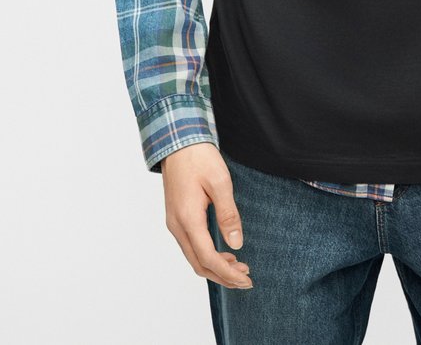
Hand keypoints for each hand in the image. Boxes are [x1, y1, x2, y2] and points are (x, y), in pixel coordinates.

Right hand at [161, 142, 253, 289]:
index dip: (228, 273)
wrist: (178, 141)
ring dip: (215, 267)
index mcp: (188, 219)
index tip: (246, 279)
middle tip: (246, 278)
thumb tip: (236, 243)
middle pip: (199, 264)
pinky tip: (223, 252)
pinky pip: (190, 246)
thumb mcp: (220, 182)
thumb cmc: (199, 158)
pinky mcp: (176, 217)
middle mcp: (177, 226)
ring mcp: (174, 222)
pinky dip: (207, 256)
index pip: (208, 258)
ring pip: (193, 257)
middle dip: (223, 276)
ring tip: (239, 267)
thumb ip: (228, 214)